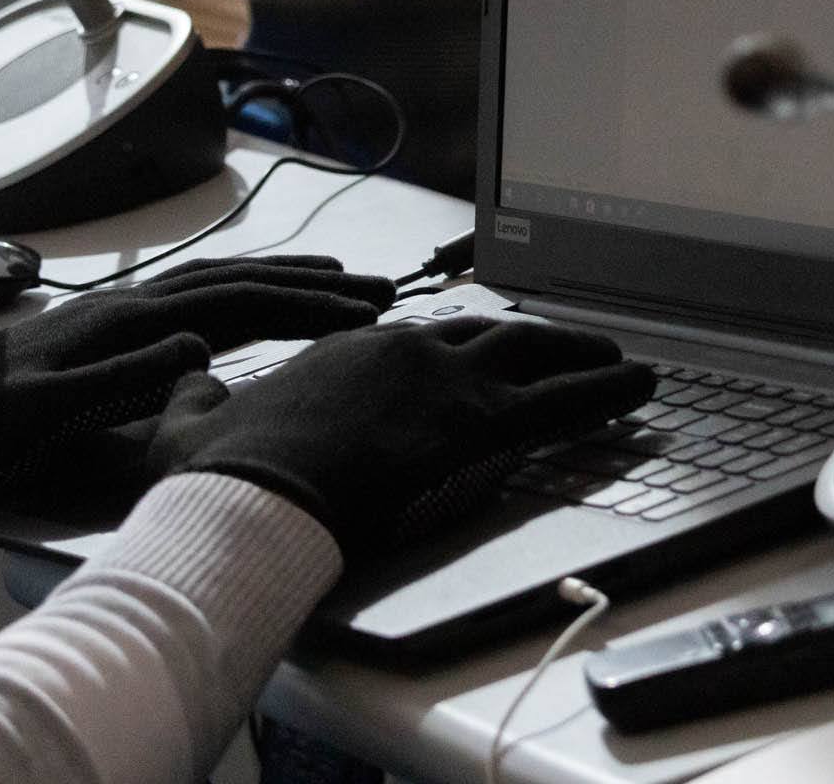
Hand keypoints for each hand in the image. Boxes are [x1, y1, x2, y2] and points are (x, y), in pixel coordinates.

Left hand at [0, 255, 392, 520]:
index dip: (307, 304)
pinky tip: (249, 306)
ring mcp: (116, 315)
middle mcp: (129, 305)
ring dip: (282, 281)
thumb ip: (126, 376)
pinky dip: (240, 295)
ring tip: (335, 282)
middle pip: (241, 280)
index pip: (238, 301)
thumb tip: (204, 344)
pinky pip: (194, 301)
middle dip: (313, 284)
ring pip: (220, 284)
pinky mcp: (103, 334)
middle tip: (378, 291)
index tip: (365, 311)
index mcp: (125, 321)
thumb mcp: (47, 412)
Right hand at [141, 317, 653, 554]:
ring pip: (538, 357)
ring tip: (624, 363)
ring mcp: (448, 383)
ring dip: (586, 358)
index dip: (461, 346)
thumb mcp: (196, 423)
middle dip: (542, 341)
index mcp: (349, 350)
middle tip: (578, 345)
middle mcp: (408, 352)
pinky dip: (609, 391)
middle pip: (494, 334)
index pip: (424, 338)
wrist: (248, 497)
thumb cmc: (221, 473)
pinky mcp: (479, 425)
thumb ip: (200, 399)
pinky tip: (642, 388)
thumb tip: (191, 384)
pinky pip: (564, 402)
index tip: (481, 351)